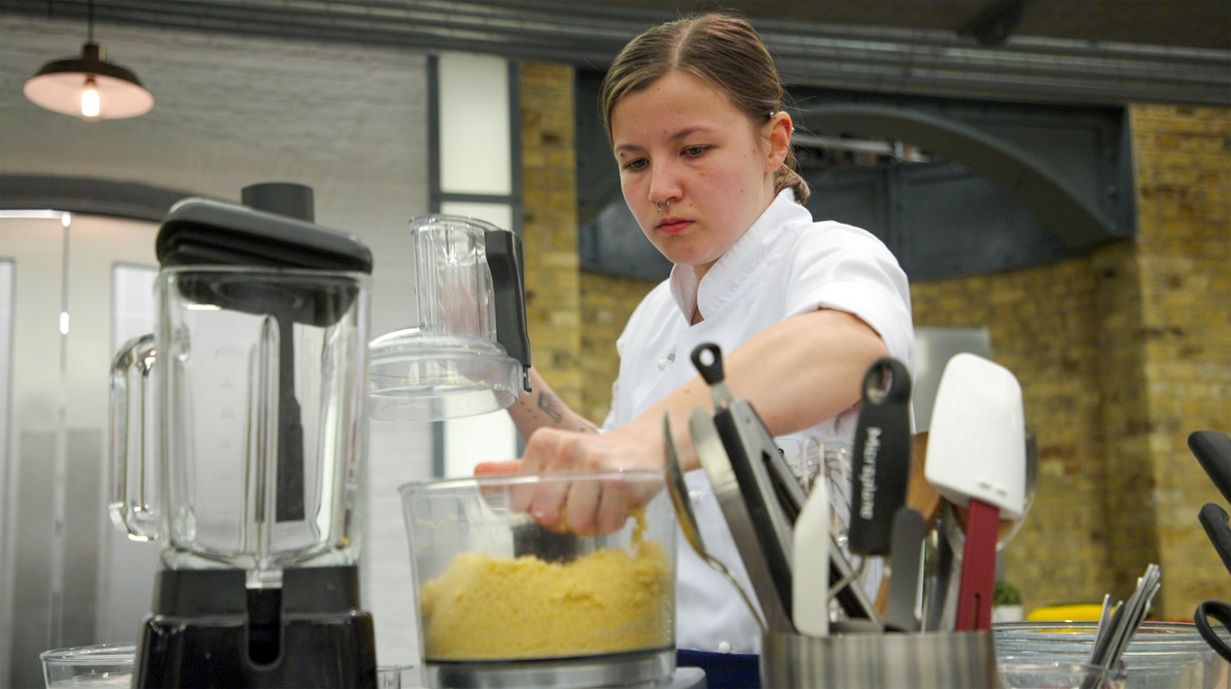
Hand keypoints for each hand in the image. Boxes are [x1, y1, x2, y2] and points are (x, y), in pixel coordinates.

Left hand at [477, 424, 665, 535]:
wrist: (645, 447)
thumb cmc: (593, 461)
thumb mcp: (553, 461)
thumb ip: (516, 472)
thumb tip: (477, 474)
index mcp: (544, 443)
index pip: (520, 501)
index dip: (539, 511)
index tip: (556, 500)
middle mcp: (567, 448)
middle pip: (546, 515)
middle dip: (565, 521)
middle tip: (580, 507)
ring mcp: (596, 462)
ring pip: (578, 523)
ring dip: (592, 524)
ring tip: (601, 505)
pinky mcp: (621, 478)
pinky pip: (606, 524)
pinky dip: (613, 523)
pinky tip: (618, 505)